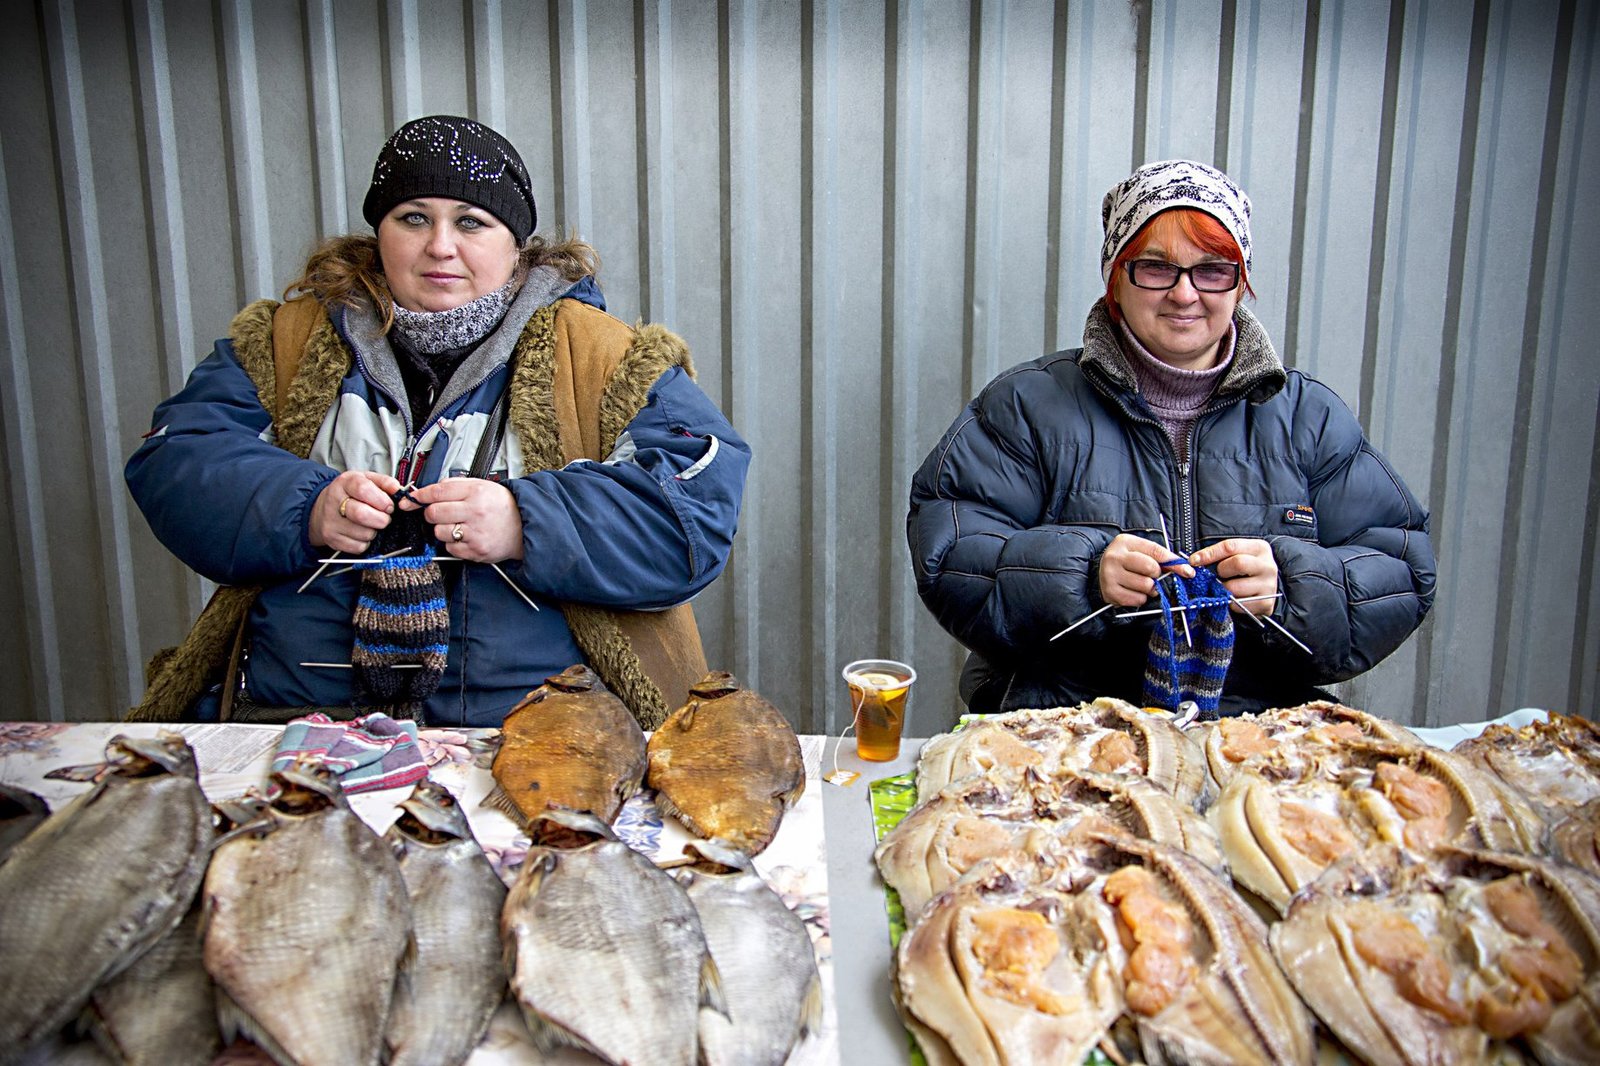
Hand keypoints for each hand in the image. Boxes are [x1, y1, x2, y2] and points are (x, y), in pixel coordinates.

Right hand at [309, 471, 399, 552]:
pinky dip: (366, 542)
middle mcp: (334, 501)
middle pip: (362, 514)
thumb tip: (400, 493)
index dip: (382, 500)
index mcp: (345, 482)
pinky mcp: (332, 539)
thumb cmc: (350, 494)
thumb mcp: (368, 480)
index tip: (389, 506)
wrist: (322, 509)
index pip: (363, 490)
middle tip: (384, 518)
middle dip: (381, 519)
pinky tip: (362, 533)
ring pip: (364, 534)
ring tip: (371, 524)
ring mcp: (330, 522)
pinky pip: (358, 547)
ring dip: (374, 531)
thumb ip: (386, 483)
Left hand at [402, 477, 524, 563]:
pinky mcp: (476, 551)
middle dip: (431, 514)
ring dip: (442, 529)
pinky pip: (449, 548)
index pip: (437, 492)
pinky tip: (465, 536)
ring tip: (458, 526)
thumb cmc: (503, 507)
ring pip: (439, 532)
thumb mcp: (482, 486)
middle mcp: (475, 512)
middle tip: (440, 513)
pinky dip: (453, 543)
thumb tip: (429, 490)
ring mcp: (475, 533)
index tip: (410, 499)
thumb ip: (455, 485)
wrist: (525, 527)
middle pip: (433, 513)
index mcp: (476, 492)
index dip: (419, 496)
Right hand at [1098, 534, 1191, 606]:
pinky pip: (1138, 599)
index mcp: (1125, 542)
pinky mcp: (1111, 592)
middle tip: (1150, 575)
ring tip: (1140, 583)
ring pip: (1146, 585)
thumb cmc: (1126, 561)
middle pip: (1151, 568)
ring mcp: (1110, 575)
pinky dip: (1140, 598)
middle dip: (1156, 575)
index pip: (1156, 551)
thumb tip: (1184, 569)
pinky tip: (1133, 591)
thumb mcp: (1140, 551)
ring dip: (1149, 588)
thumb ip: (1160, 558)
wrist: (1100, 572)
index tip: (1187, 571)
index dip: (1174, 562)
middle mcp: (1115, 557)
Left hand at [1189, 538, 1278, 615]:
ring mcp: (1269, 585)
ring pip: (1235, 587)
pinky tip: (1232, 599)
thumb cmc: (1245, 571)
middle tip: (1218, 576)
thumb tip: (1194, 562)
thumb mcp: (1237, 556)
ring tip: (1225, 588)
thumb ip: (1219, 555)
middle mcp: (1267, 565)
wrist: (1265, 590)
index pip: (1231, 546)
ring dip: (1223, 589)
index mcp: (1259, 548)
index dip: (1209, 553)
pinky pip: (1237, 604)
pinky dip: (1229, 603)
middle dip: (1221, 570)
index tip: (1194, 561)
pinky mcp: (1266, 603)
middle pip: (1238, 563)